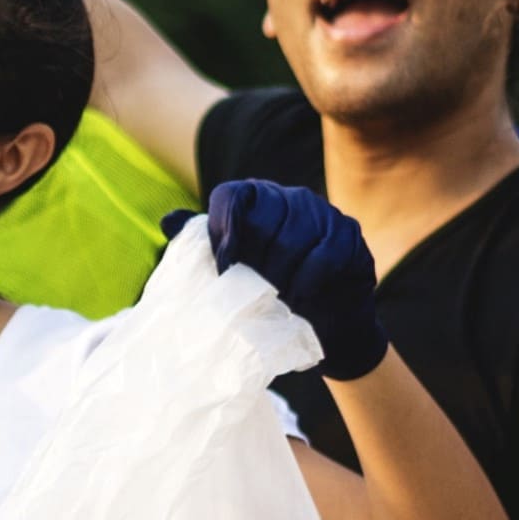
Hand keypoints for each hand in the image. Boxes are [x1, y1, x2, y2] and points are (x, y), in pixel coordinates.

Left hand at [198, 179, 387, 379]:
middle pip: (263, 217)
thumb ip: (201, 243)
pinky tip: (299, 298)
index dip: (223, 229)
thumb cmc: (269, 291)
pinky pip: (323, 255)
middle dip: (255, 261)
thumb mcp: (231, 267)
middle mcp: (291, 198)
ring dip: (280, 276)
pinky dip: (306, 281)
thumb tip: (168, 220)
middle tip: (254, 290)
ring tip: (276, 298)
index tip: (222, 266)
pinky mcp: (350, 236)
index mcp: (257, 198)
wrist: (322, 324)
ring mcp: (325, 213)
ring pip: (294, 238)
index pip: (231, 195)